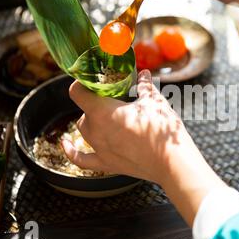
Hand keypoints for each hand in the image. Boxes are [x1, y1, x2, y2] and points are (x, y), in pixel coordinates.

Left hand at [63, 70, 225, 224]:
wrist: (172, 162)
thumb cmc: (163, 130)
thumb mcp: (155, 102)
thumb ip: (145, 86)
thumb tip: (144, 74)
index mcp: (103, 112)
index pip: (78, 92)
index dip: (83, 83)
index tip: (93, 80)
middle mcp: (95, 130)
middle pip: (84, 111)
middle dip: (95, 103)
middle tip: (113, 99)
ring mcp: (99, 149)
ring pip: (84, 130)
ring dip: (92, 121)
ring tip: (107, 116)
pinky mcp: (106, 163)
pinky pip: (81, 159)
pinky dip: (71, 151)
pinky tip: (65, 144)